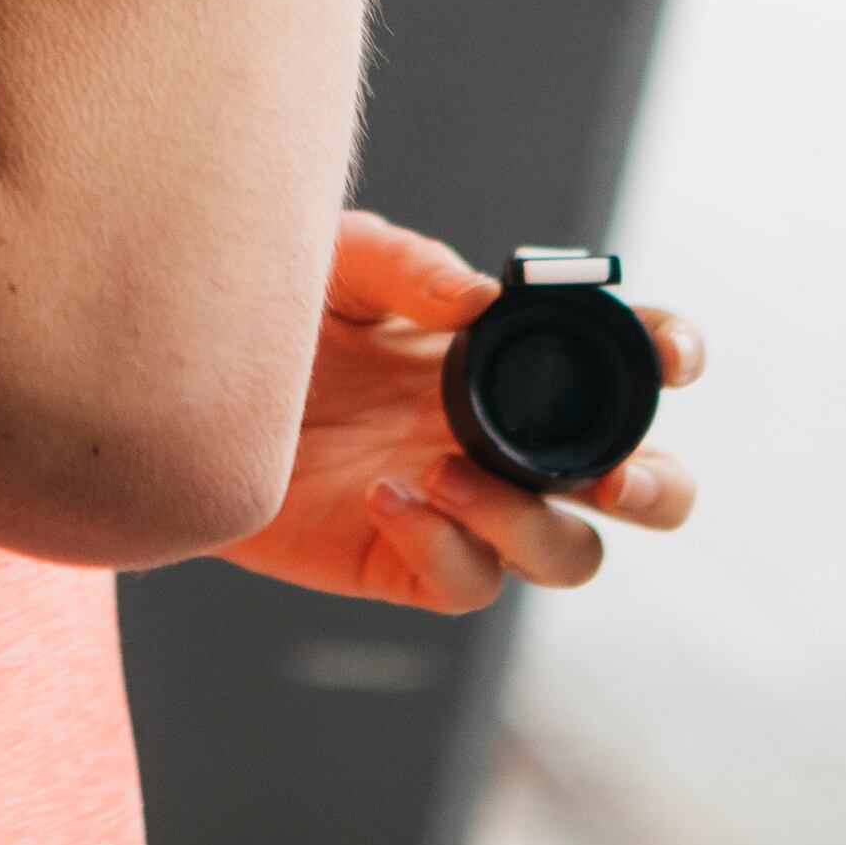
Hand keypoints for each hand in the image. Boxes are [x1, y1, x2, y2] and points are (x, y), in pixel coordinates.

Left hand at [210, 209, 702, 612]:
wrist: (175, 386)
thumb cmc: (274, 314)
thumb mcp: (337, 261)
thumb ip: (408, 266)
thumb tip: (482, 298)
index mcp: (515, 359)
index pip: (625, 364)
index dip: (670, 357)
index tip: (669, 354)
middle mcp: (507, 440)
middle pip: (641, 487)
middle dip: (657, 484)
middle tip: (613, 474)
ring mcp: (466, 507)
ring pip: (568, 554)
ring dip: (532, 522)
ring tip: (442, 466)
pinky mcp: (404, 560)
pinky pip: (467, 582)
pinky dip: (442, 542)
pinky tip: (384, 492)